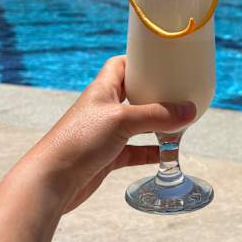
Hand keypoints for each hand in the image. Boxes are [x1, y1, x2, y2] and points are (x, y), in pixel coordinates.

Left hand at [22, 55, 195, 213]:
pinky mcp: (107, 156)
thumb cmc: (80, 140)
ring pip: (137, 122)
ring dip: (156, 122)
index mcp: (103, 89)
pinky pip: (135, 150)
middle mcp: (104, 108)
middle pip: (133, 93)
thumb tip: (190, 110)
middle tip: (178, 90)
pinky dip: (151, 150)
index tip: (162, 61)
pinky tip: (167, 152)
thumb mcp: (122, 120)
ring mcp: (105, 133)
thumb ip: (157, 116)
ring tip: (179, 120)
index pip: (121, 65)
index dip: (139, 61)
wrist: (52, 180)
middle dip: (154, 92)